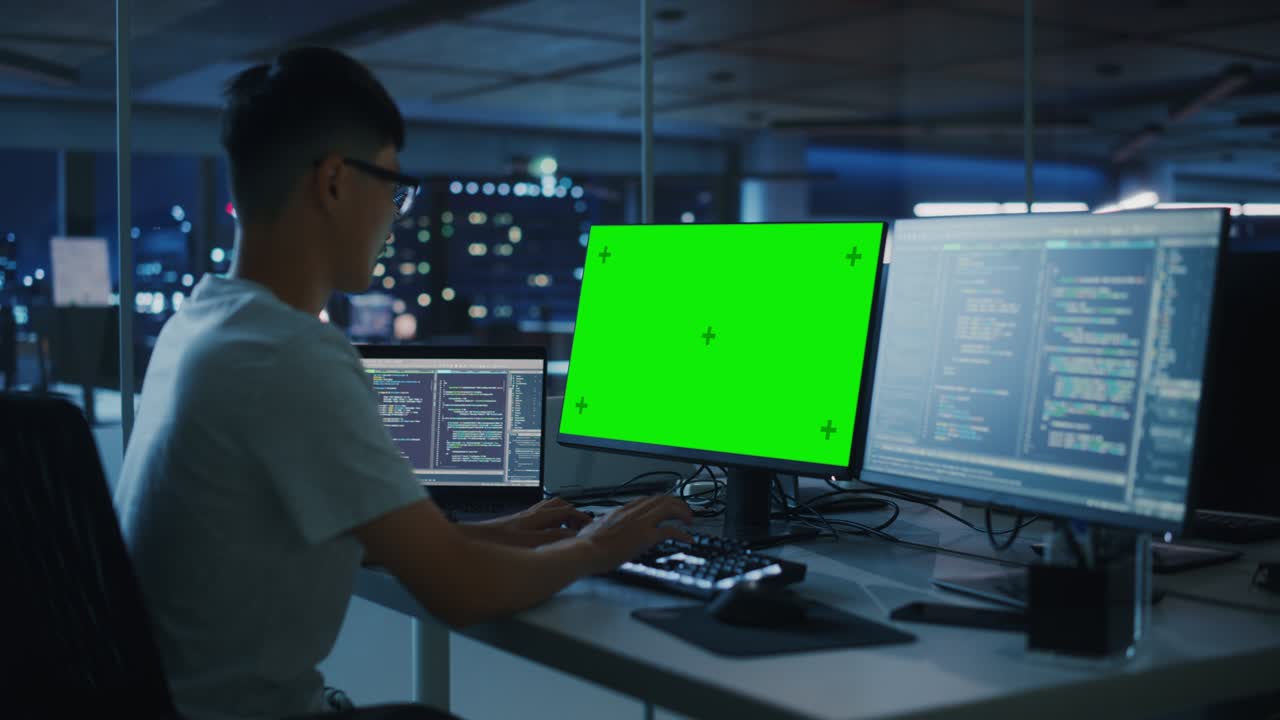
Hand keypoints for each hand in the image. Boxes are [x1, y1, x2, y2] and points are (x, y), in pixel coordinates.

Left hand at [490, 497, 594, 547]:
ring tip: (567, 525)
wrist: (470, 539)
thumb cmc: (495, 542)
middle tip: (582, 526)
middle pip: (559, 506)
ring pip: (548, 508)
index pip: (568, 514)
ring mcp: (522, 518)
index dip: (582, 521)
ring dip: (560, 514)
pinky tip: (544, 531)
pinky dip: (547, 520)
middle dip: (574, 514)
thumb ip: (553, 541)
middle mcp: (531, 515)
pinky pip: (537, 515)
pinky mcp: (514, 523)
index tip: (591, 529)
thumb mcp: (530, 545)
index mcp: (538, 519)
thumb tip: (573, 539)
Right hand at [577, 495, 694, 573]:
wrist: (584, 551)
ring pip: (668, 508)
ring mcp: (640, 523)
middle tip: (685, 513)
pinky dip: (682, 534)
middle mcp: (633, 512)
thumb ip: (605, 524)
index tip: (667, 508)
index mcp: (622, 510)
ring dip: (683, 513)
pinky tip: (688, 539)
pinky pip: (670, 531)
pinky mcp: (645, 537)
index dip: (661, 501)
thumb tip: (603, 527)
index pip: (647, 499)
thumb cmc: (586, 544)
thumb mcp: (596, 527)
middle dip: (677, 503)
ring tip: (690, 521)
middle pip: (661, 498)